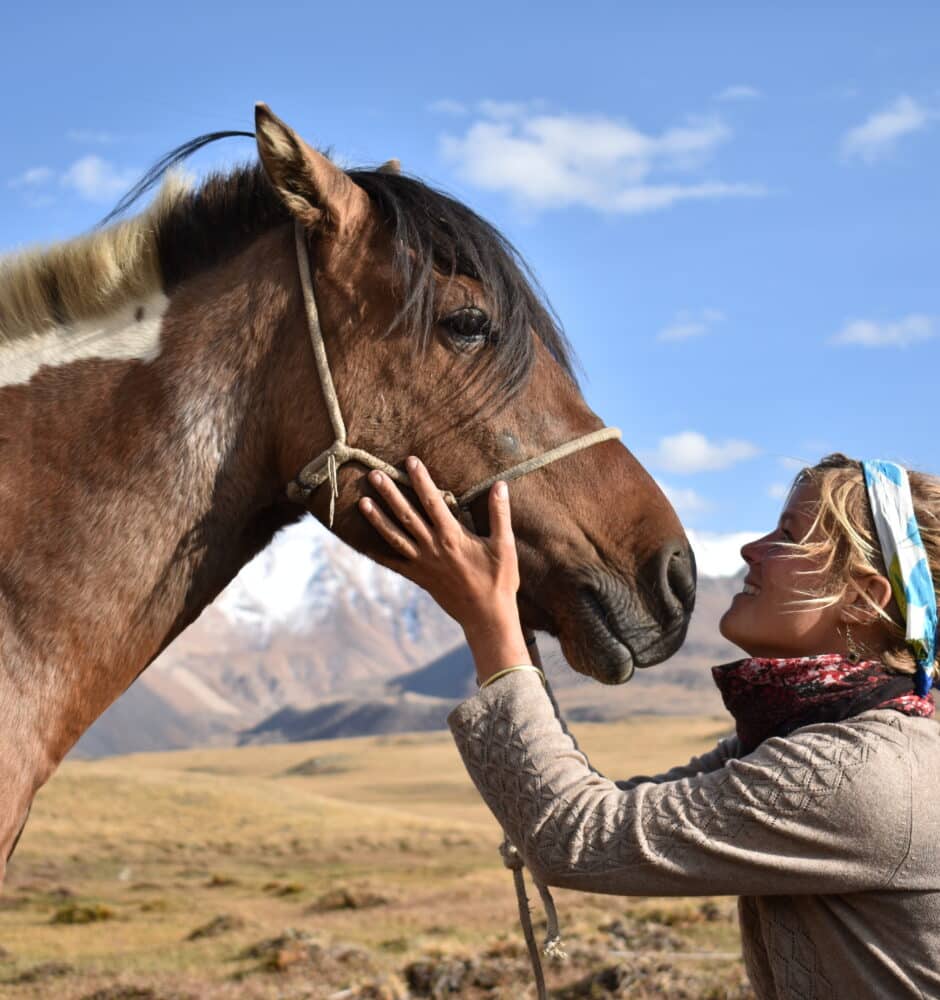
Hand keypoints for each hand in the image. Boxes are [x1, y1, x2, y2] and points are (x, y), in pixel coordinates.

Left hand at [357, 457, 529, 679]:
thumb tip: (501, 484)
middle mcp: (432, 547)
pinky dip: (377, 554)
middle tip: (374, 474)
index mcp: (452, 536)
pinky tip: (362, 543)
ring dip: (378, 519)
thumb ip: (500, 513)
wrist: (486, 616)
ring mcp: (422, 563)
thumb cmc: (499, 580)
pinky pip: (394, 564)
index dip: (420, 479)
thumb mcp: (505, 545)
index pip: (432, 501)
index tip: (410, 461)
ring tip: (362, 502)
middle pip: (406, 515)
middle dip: (390, 493)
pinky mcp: (419, 578)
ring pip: (395, 537)